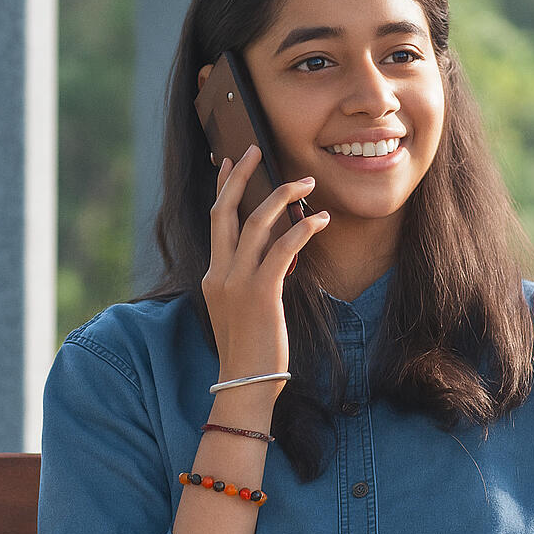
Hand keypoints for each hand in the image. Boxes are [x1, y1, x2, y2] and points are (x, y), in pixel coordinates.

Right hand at [201, 145, 330, 385]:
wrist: (245, 385)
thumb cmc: (250, 352)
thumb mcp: (240, 310)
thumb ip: (249, 280)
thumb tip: (275, 256)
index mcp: (213, 275)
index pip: (215, 221)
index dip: (223, 188)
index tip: (229, 163)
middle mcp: (219, 273)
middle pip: (226, 211)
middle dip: (240, 176)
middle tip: (255, 148)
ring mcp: (236, 282)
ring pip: (255, 223)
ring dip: (283, 196)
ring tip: (306, 181)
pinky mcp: (261, 293)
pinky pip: (282, 249)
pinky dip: (302, 228)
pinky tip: (320, 219)